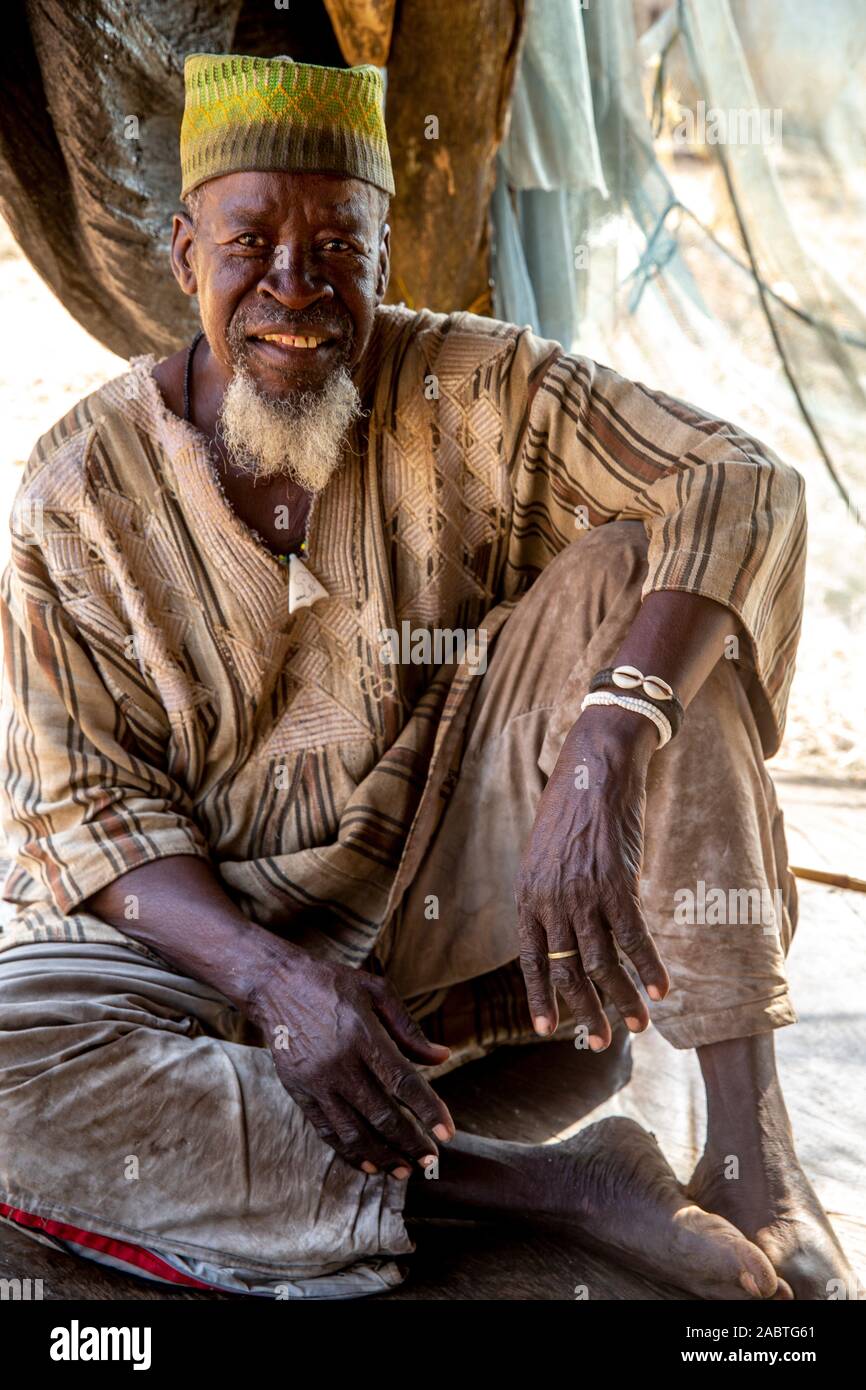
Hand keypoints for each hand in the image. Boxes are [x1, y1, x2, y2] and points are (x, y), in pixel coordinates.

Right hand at [247, 945, 454, 1176]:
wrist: (275, 984)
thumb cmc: (332, 984)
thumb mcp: (375, 990)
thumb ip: (409, 1028)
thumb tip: (443, 1057)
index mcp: (363, 1035)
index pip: (403, 1082)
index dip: (428, 1111)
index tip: (447, 1133)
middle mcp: (339, 1063)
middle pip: (381, 1115)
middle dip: (410, 1143)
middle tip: (431, 1161)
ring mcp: (316, 1081)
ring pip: (353, 1131)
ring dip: (382, 1156)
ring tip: (404, 1170)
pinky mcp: (298, 1092)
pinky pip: (327, 1130)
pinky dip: (349, 1151)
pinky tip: (369, 1163)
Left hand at [515, 705, 669, 1048]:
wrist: (594, 769)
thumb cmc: (572, 811)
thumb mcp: (546, 857)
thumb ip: (552, 897)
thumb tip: (569, 935)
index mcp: (529, 896)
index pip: (532, 960)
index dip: (542, 996)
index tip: (549, 1029)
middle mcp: (551, 901)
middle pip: (569, 971)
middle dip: (587, 1012)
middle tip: (603, 1042)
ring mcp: (583, 894)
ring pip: (603, 963)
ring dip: (623, 999)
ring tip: (639, 1026)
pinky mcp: (615, 884)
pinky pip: (634, 939)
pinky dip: (649, 967)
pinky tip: (662, 990)